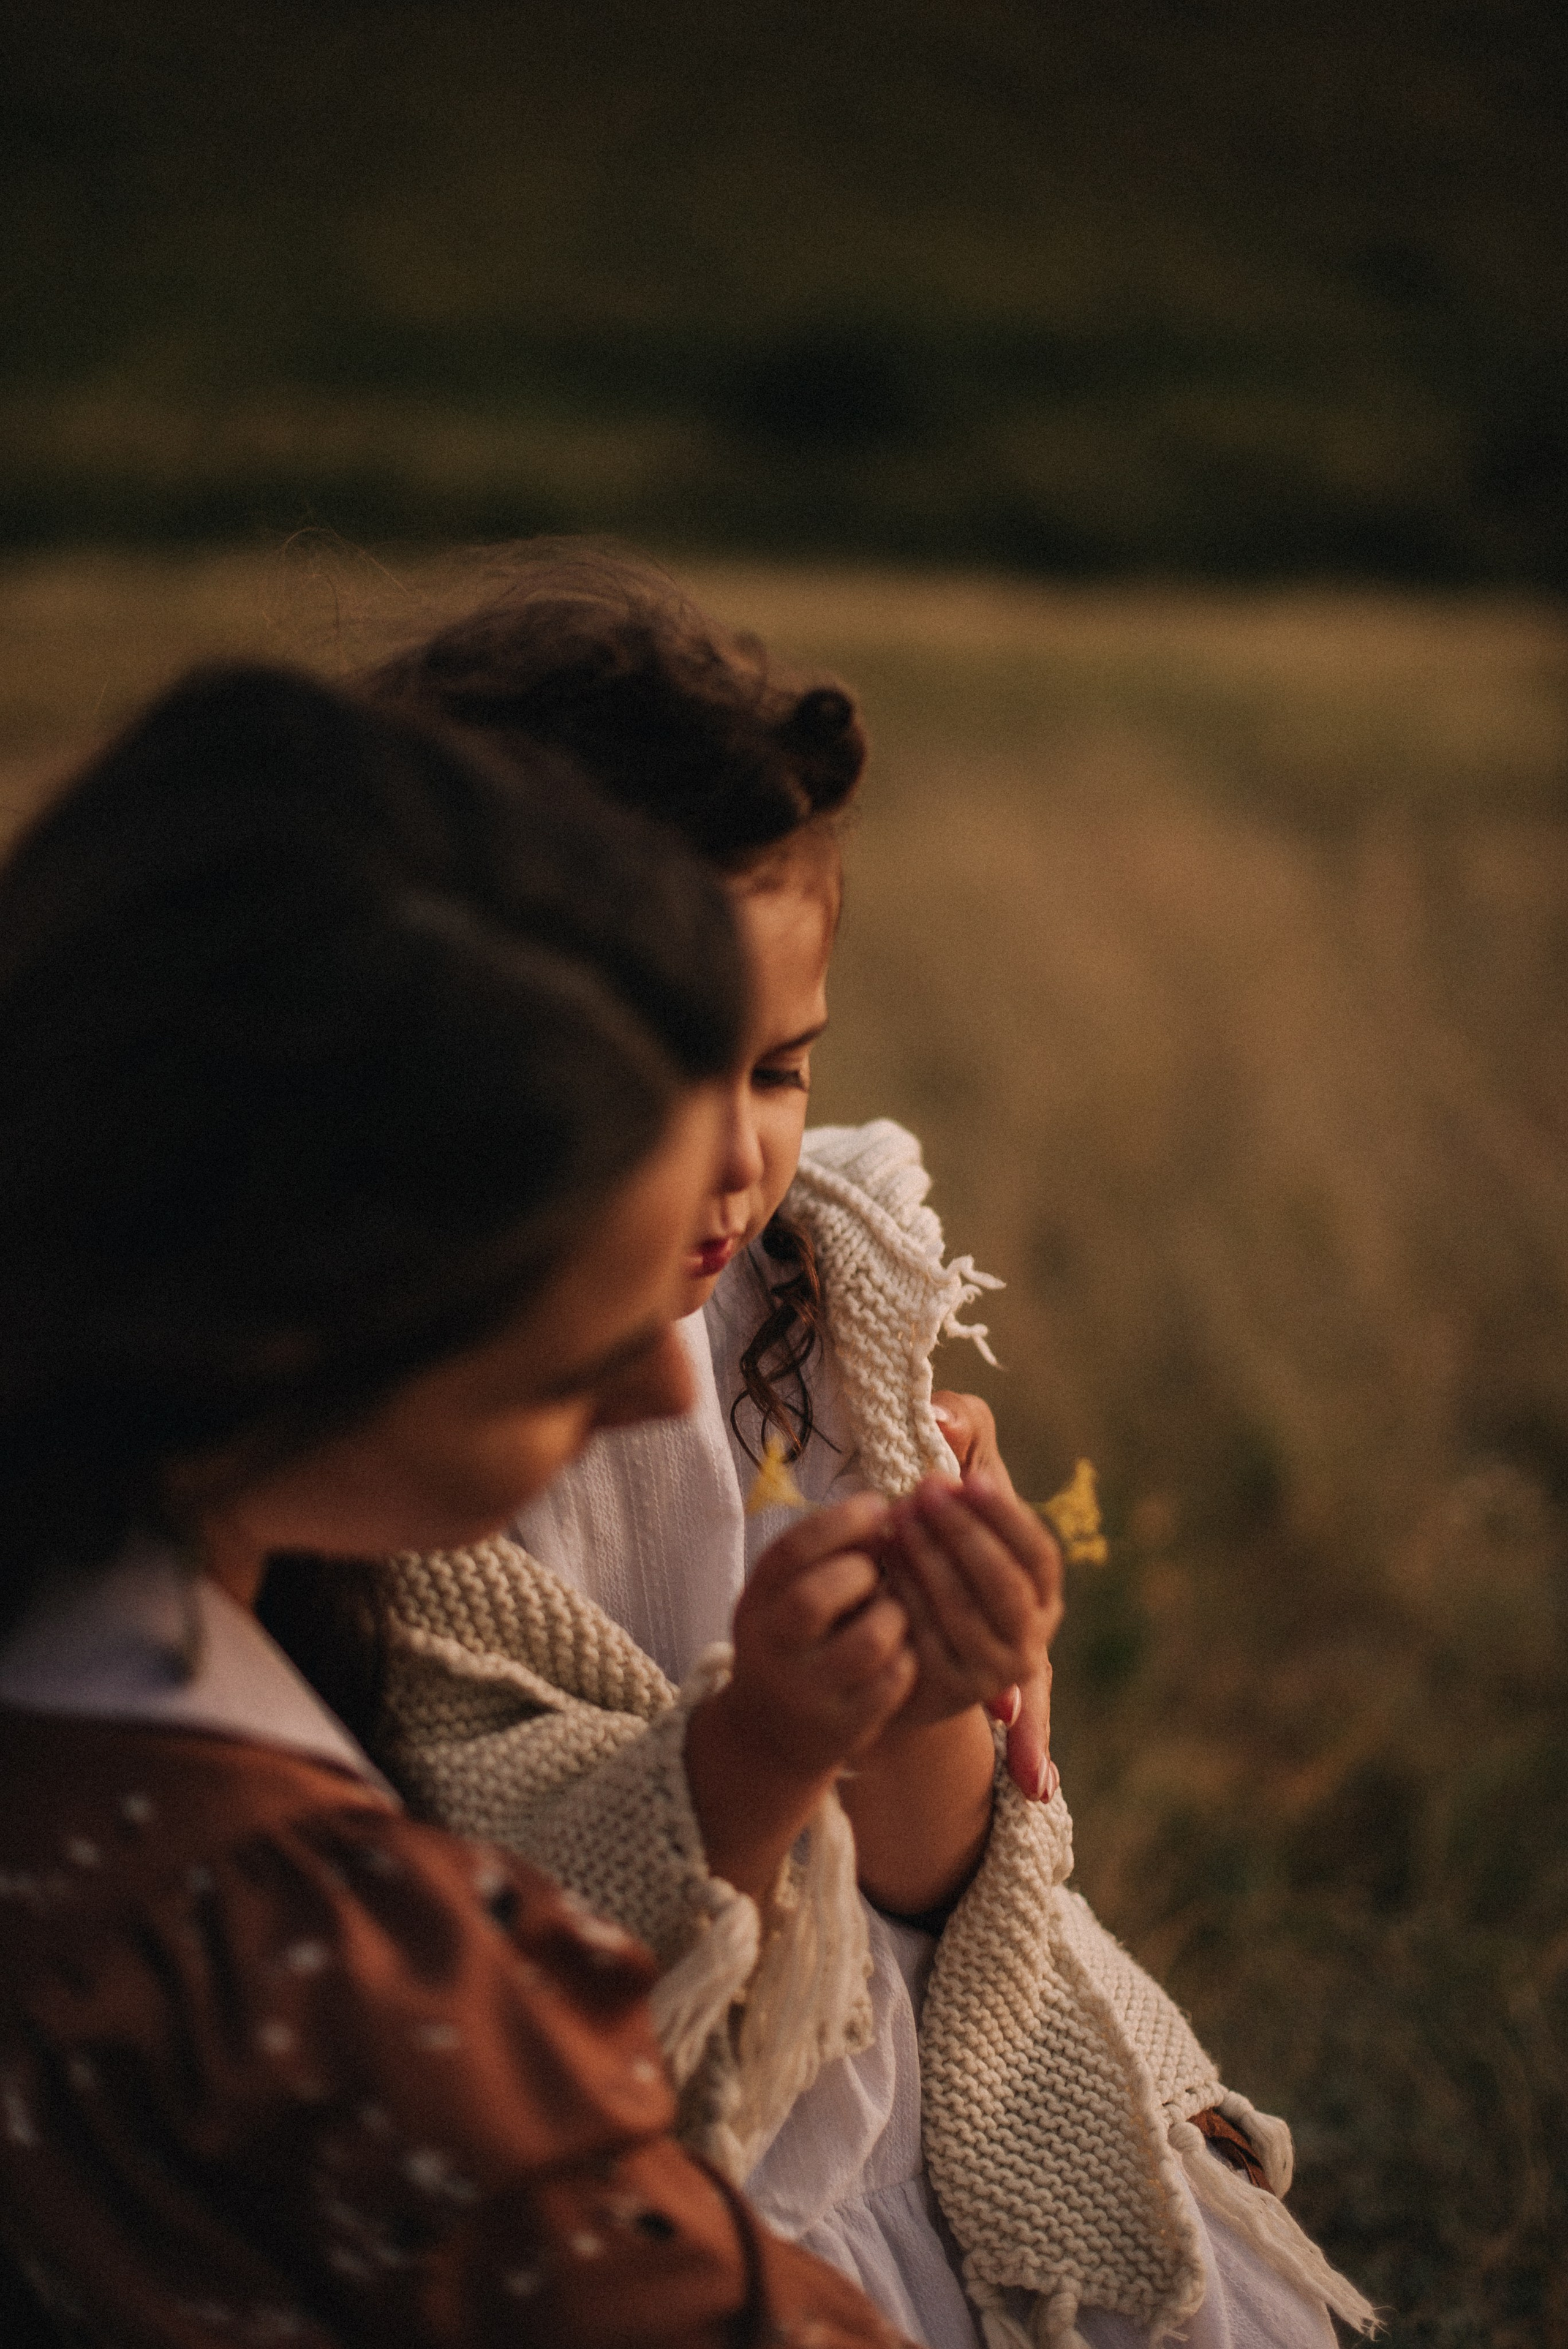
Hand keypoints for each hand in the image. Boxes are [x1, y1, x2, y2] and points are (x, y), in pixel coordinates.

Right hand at [723, 1492, 916, 1778]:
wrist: (772, 1731)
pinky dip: (907, 1658)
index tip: (878, 1505)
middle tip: (874, 1573)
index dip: (841, 1521)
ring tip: (891, 1613)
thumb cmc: (795, 1638)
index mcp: (757, 1602)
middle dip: (861, 1573)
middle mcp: (772, 1648)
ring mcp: (806, 1691)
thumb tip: (886, 1515)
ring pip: (869, 1641)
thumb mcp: (787, 1593)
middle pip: (815, 1598)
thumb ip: (824, 1554)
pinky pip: (894, 1681)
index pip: (791, 1551)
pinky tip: (898, 1651)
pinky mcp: (843, 1726)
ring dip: (894, 1616)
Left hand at [931, 1399, 1059, 1798]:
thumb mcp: (954, 1487)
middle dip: (965, 1536)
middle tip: (923, 1492)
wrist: (894, 1635)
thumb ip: (961, 1432)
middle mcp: (1029, 1639)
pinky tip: (881, 1561)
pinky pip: (926, 1642)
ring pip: (966, 1616)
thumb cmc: (935, 1541)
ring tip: (898, 1518)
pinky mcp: (945, 1692)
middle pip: (1005, 1587)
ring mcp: (989, 1673)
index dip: (1008, 1519)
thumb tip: (942, 1417)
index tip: (969, 1479)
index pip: (1040, 1556)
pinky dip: (905, 1598)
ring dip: (932, 1563)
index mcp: (1043, 1593)